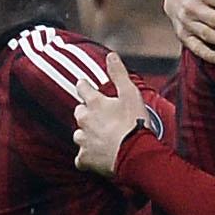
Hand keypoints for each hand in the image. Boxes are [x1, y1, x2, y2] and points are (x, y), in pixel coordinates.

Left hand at [69, 50, 146, 176]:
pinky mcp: (85, 159)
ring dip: (87, 135)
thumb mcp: (131, 94)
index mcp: (95, 103)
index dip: (84, 86)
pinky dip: (87, 158)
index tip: (84, 85)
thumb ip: (119, 74)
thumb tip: (111, 55)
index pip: (82, 88)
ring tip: (101, 138)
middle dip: (87, 113)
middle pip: (79, 113)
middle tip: (101, 117)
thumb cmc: (134, 124)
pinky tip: (96, 157)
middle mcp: (84, 120)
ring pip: (79, 135)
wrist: (135, 154)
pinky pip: (81, 158)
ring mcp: (83, 140)